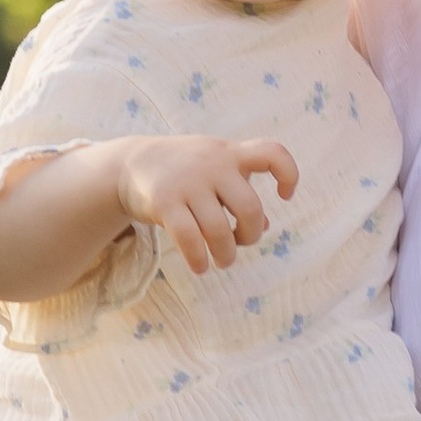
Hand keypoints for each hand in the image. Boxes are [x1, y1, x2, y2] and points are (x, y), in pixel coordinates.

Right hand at [115, 135, 298, 273]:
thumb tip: (264, 226)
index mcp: (230, 154)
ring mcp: (187, 182)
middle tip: (240, 243)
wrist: (131, 163)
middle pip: (249, 208)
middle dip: (250, 235)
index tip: (285, 195)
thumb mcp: (216, 174)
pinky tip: (200, 267)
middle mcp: (213, 164)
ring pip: (219, 230)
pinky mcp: (164, 201)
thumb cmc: (185, 171)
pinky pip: (189, 239)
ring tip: (221, 261)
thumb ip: (241, 194)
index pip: (272, 153)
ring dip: (225, 254)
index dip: (289, 174)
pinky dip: (199, 260)